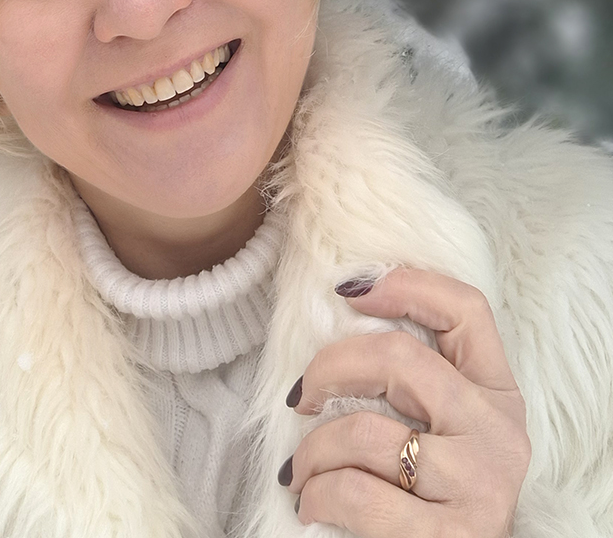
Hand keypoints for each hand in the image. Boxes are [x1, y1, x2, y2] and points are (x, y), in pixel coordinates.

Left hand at [279, 268, 530, 535]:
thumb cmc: (436, 496)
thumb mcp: (447, 429)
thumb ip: (416, 382)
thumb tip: (344, 313)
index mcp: (498, 394)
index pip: (466, 309)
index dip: (405, 284)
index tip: (347, 290)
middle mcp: (497, 433)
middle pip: (399, 357)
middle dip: (330, 367)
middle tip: (301, 395)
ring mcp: (478, 486)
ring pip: (365, 430)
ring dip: (312, 450)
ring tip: (300, 470)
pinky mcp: (448, 537)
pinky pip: (356, 492)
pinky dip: (318, 493)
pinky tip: (311, 503)